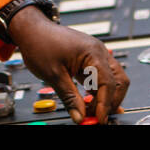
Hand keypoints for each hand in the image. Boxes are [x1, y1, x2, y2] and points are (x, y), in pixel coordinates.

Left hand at [7, 7, 128, 123]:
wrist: (31, 29)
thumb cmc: (40, 43)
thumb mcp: (53, 75)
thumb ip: (69, 98)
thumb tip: (80, 116)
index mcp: (93, 53)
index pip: (108, 83)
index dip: (105, 104)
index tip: (100, 119)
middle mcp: (98, 52)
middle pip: (118, 81)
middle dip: (111, 101)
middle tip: (99, 117)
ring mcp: (95, 55)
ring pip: (112, 80)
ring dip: (105, 97)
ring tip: (92, 112)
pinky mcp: (88, 59)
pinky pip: (101, 77)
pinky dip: (98, 91)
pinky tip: (90, 103)